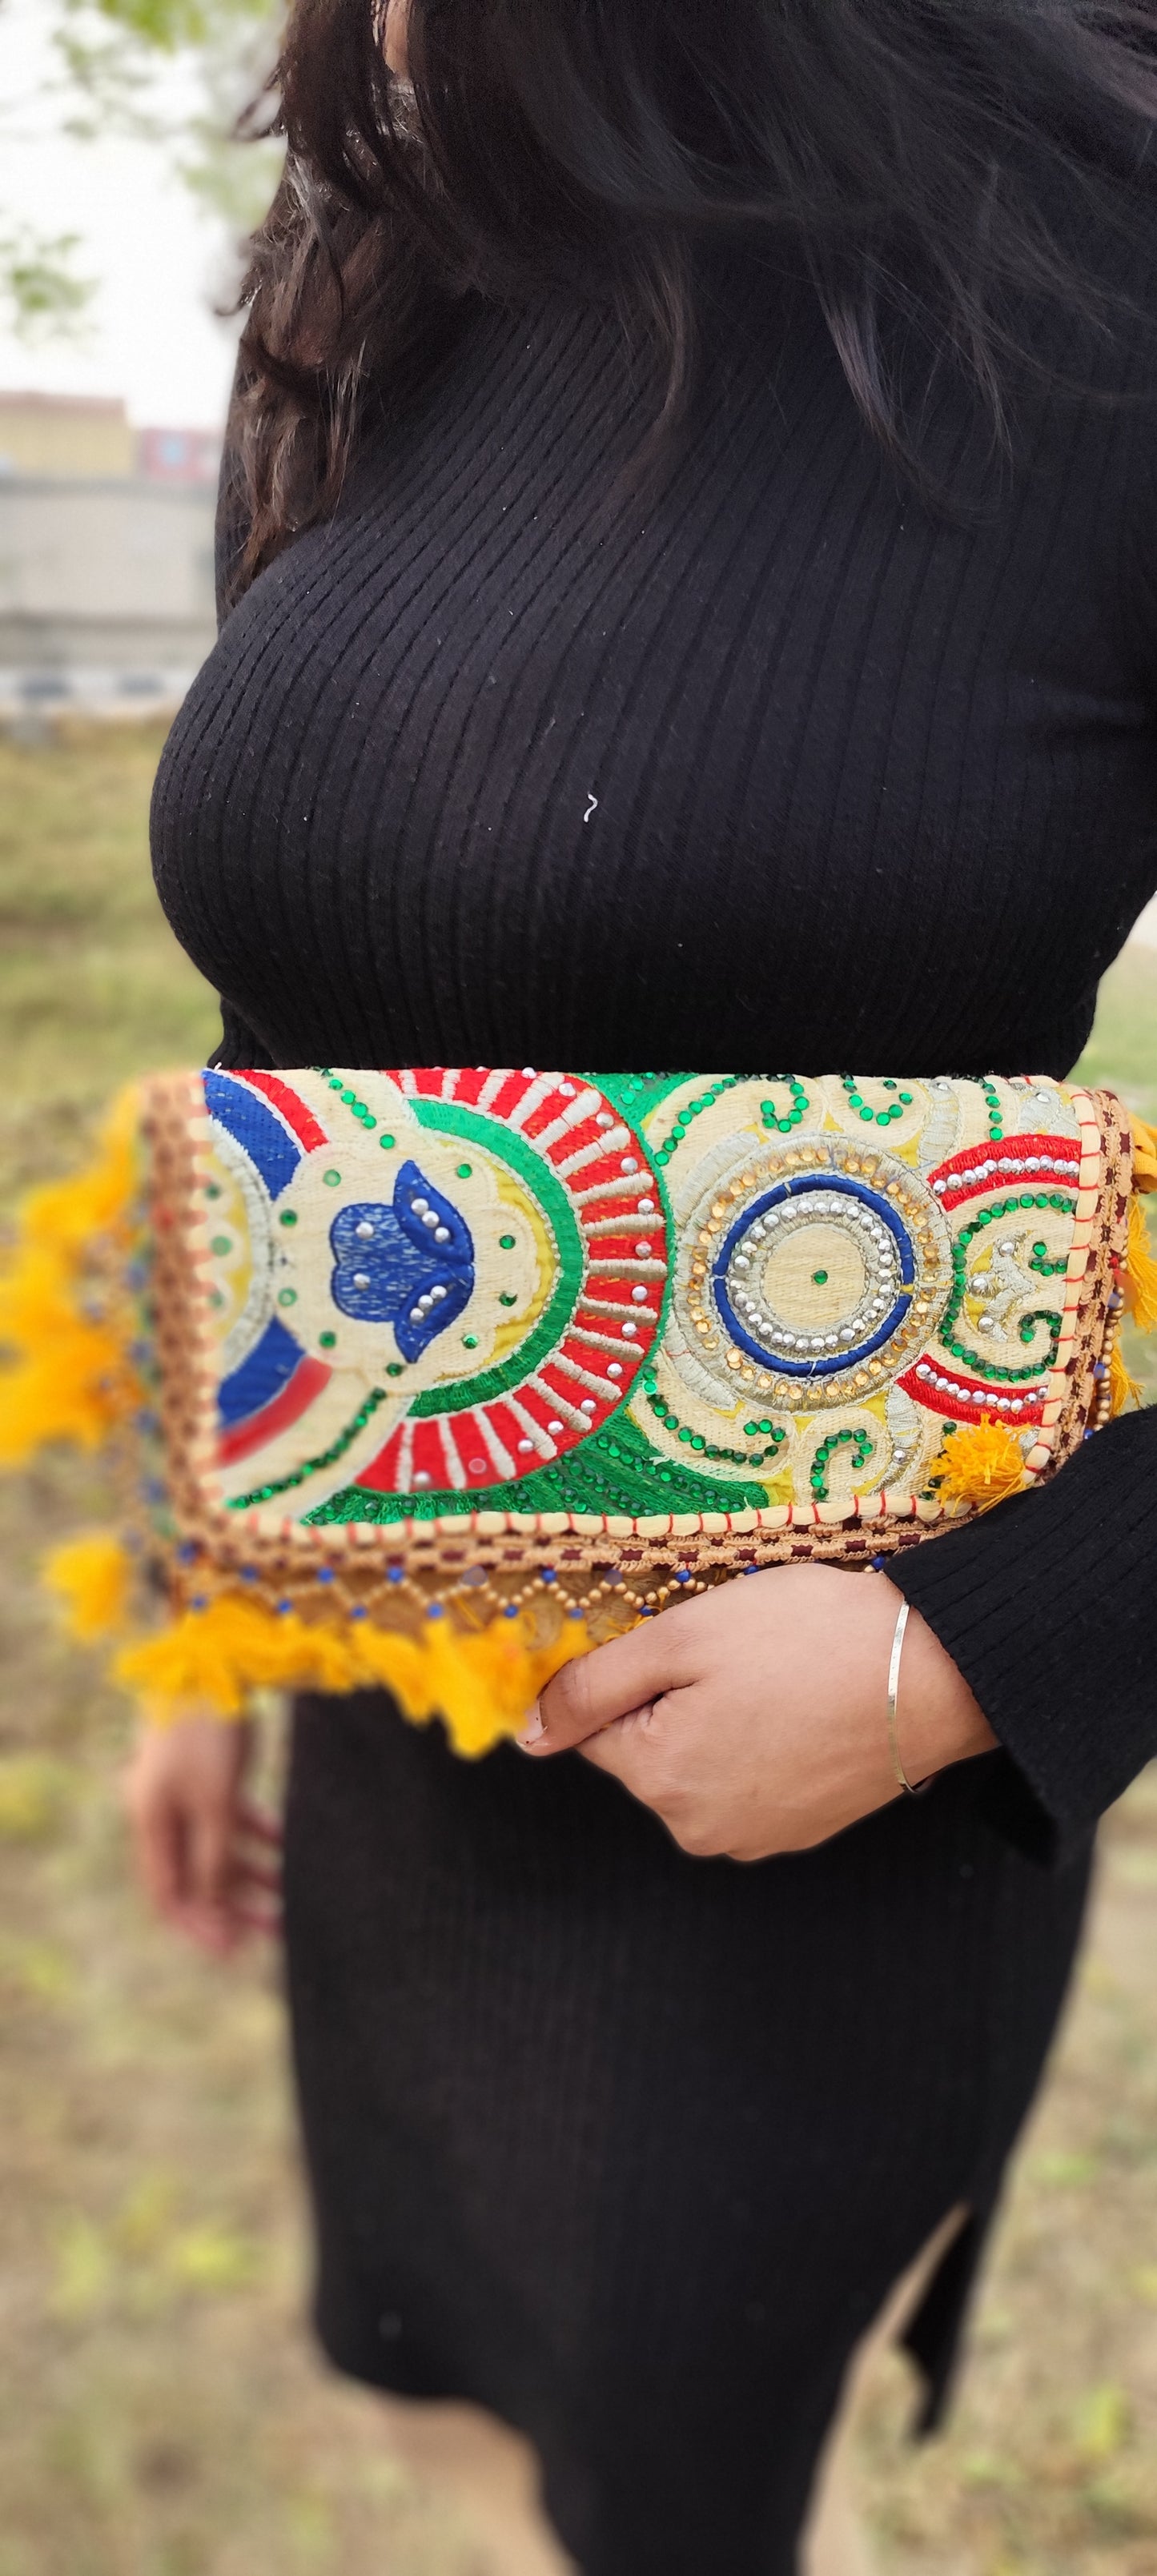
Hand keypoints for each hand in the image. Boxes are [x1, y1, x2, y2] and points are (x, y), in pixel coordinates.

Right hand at [122, 1715, 281, 1955]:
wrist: (216, 1657)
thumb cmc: (210, 1731)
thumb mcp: (216, 1801)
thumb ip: (215, 1857)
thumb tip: (217, 1908)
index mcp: (149, 1821)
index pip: (168, 1894)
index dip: (200, 1926)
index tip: (235, 1951)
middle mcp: (161, 1810)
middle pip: (194, 1875)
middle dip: (232, 1905)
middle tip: (274, 1930)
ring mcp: (184, 1790)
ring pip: (215, 1847)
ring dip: (249, 1873)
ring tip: (288, 1897)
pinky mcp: (209, 1771)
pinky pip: (229, 1818)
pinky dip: (254, 1836)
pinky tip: (286, 1848)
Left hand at [519, 1566, 995, 1860]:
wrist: (935, 1668)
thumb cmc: (807, 1637)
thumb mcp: (680, 1636)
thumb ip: (591, 1687)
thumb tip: (526, 1736)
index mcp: (660, 1779)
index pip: (598, 1723)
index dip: (638, 1669)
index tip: (690, 1639)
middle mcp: (700, 1829)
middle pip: (650, 1747)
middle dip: (680, 1696)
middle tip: (742, 1651)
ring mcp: (758, 1837)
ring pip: (703, 1762)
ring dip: (726, 1718)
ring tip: (781, 1675)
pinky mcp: (805, 1829)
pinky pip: (754, 1778)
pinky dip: (769, 1740)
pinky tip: (806, 1703)